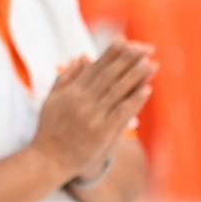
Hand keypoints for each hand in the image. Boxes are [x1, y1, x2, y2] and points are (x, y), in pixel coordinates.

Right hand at [31, 40, 155, 180]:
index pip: (95, 67)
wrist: (48, 160)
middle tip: (145, 47)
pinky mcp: (102, 133)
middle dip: (128, 60)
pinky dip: (135, 100)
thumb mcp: (52, 100)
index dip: (111, 54)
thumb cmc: (49, 130)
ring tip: (151, 63)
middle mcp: (82, 101)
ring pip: (118, 91)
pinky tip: (147, 90)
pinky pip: (122, 113)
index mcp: (71, 92)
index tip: (125, 41)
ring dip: (136, 76)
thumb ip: (66, 77)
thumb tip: (82, 56)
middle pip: (110, 75)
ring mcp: (93, 117)